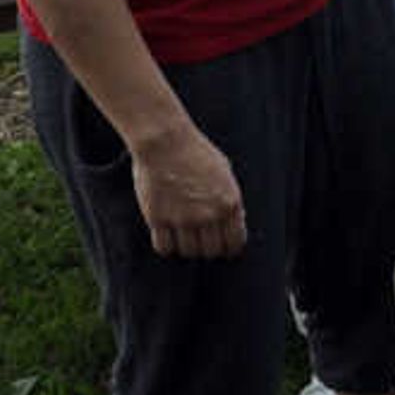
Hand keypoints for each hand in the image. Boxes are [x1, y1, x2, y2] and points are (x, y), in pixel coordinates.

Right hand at [132, 124, 248, 259]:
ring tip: (183, 238)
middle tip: (201, 242)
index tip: (223, 249)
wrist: (165, 142)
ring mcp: (183, 218)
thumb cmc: (195, 152)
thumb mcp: (224, 173)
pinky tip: (167, 238)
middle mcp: (209, 215)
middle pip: (212, 251)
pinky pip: (164, 247)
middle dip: (208, 249)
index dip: (229, 249)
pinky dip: (166, 246)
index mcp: (230, 203)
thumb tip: (235, 220)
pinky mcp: (159, 219)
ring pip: (189, 252)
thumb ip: (229, 199)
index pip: (235, 242)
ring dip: (187, 248)